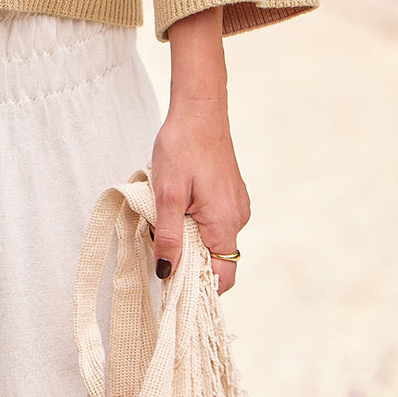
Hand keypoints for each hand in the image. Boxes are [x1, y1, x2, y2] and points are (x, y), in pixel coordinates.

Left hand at [148, 97, 248, 295]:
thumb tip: (167, 274)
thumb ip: (169, 237)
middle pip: (215, 260)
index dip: (196, 287)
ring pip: (212, 238)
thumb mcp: (167, 194)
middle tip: (159, 237)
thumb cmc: (182, 147)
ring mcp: (236, 205)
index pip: (221, 278)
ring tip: (166, 211)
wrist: (199, 110)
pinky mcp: (230, 194)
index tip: (170, 280)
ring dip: (188, 235)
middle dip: (186, 256)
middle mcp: (238, 219)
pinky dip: (194, 219)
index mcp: (225, 224)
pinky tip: (177, 199)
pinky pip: (213, 220)